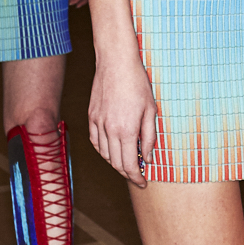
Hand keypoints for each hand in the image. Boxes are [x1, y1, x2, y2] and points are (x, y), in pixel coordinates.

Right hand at [87, 47, 157, 185]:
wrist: (116, 62)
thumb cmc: (137, 84)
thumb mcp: (151, 110)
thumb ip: (149, 137)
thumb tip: (148, 158)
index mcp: (126, 130)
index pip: (129, 165)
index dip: (136, 177)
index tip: (143, 182)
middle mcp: (109, 130)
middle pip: (116, 163)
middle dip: (127, 173)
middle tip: (137, 175)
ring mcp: (97, 123)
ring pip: (104, 154)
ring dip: (116, 163)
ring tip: (127, 162)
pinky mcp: (91, 116)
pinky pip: (95, 141)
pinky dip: (103, 151)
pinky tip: (111, 150)